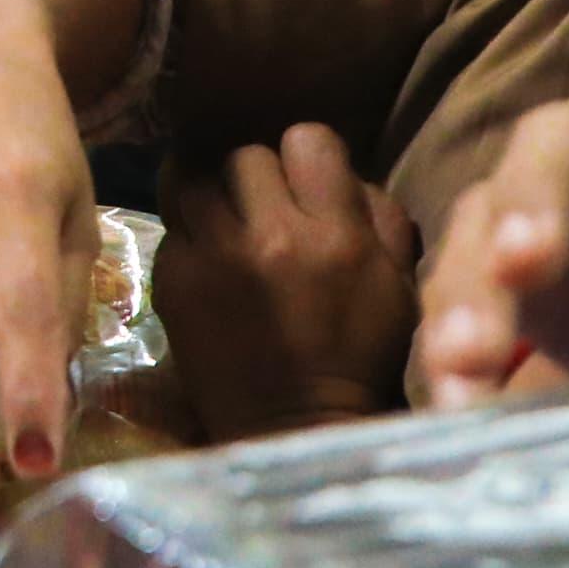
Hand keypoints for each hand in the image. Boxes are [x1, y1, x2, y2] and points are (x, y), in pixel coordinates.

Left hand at [153, 124, 420, 439]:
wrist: (294, 428)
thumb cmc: (357, 359)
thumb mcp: (397, 287)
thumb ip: (380, 218)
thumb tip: (348, 171)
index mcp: (335, 235)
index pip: (307, 139)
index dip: (306, 156)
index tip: (304, 180)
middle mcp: (271, 236)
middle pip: (244, 153)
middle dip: (255, 174)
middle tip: (261, 202)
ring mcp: (213, 256)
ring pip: (191, 174)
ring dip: (207, 188)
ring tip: (219, 209)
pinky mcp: (171, 279)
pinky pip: (171, 223)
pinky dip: (187, 230)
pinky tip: (204, 251)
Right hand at [412, 57, 568, 407]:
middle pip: (565, 148)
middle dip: (537, 197)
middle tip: (523, 262)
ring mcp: (557, 231)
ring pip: (488, 225)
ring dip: (473, 287)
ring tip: (467, 355)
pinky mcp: (515, 298)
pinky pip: (465, 311)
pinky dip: (456, 355)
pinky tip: (459, 402)